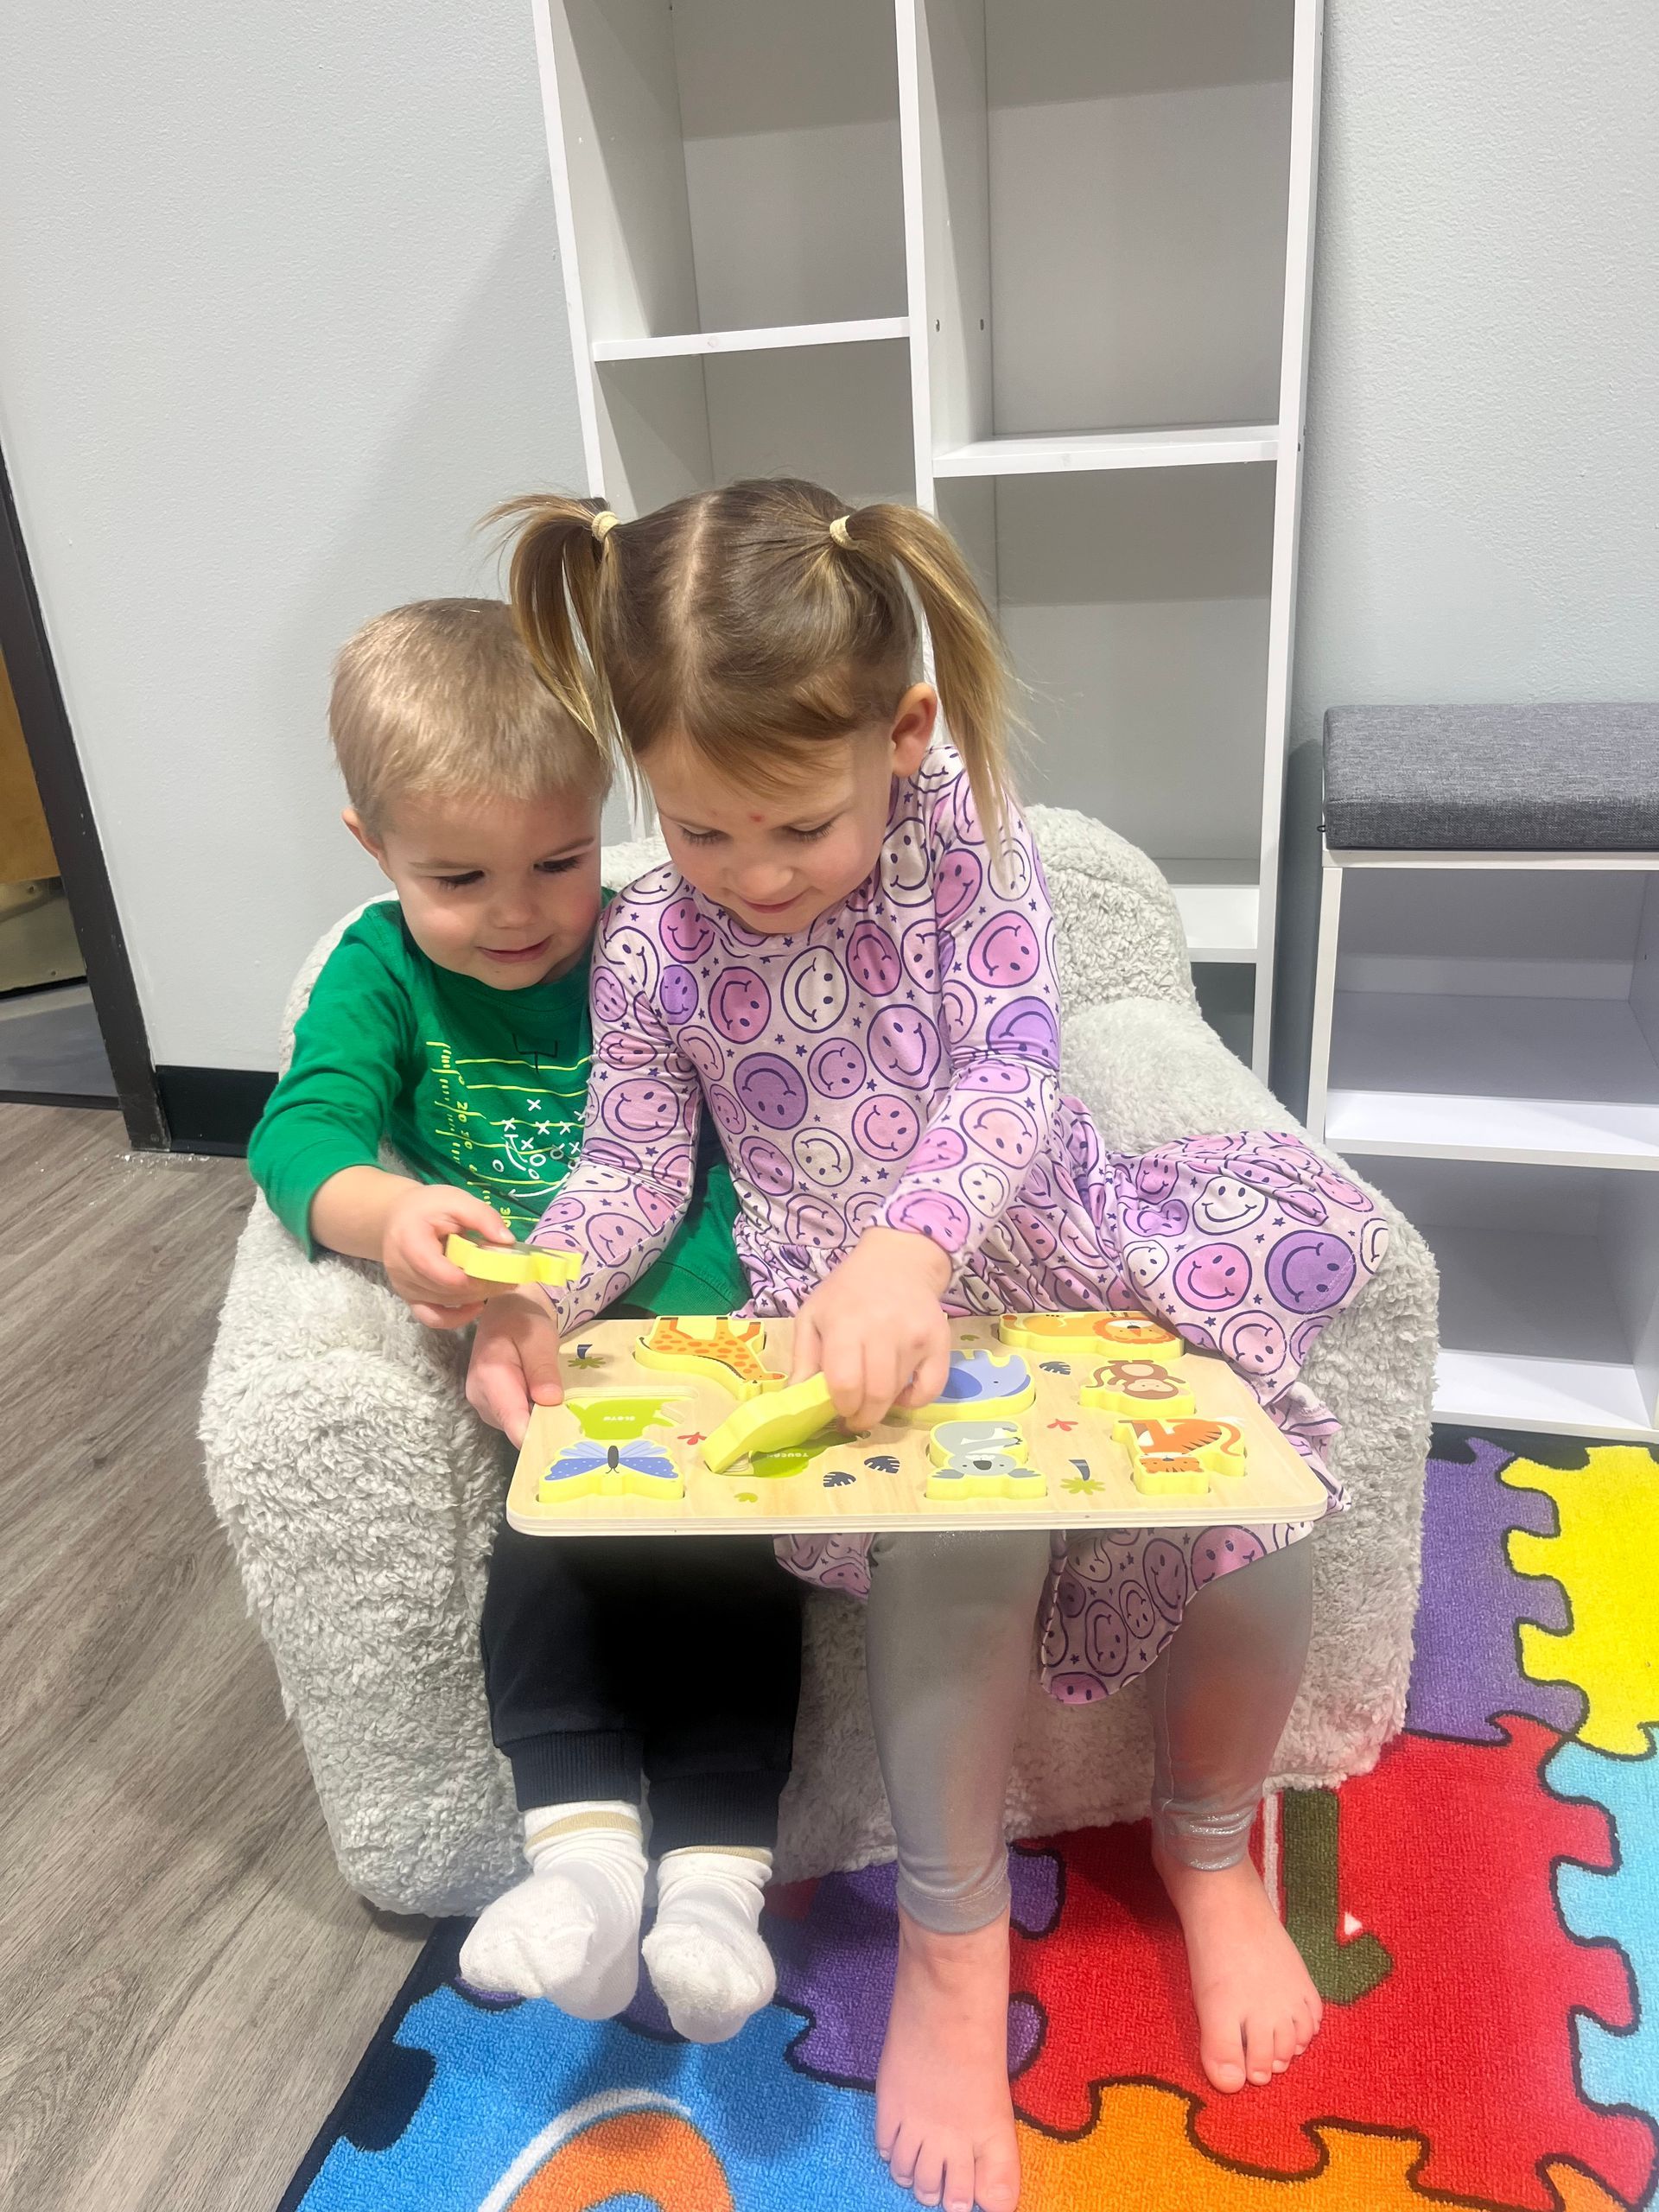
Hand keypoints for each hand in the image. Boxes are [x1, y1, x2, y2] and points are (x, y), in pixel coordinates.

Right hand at [381, 1183, 516, 1328]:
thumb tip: (507, 1241)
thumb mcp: (456, 1200)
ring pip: (444, 1303)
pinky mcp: (409, 1298)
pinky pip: (432, 1318)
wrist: (398, 1217)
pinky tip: (476, 1306)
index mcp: (409, 1242)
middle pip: (446, 1290)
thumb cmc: (427, 1207)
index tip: (501, 1269)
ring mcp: (404, 1288)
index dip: (474, 1276)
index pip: (443, 1273)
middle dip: (481, 1287)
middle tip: (509, 1278)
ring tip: (498, 1284)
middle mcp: (401, 1270)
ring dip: (474, 1298)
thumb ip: (482, 1217)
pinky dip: (456, 1318)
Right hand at [467, 1289, 565, 1446]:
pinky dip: (534, 1416)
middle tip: (577, 1422)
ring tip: (565, 1410)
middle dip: (545, 1428)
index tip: (568, 1440)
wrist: (505, 1314)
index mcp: (490, 1378)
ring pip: (517, 1427)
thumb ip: (542, 1368)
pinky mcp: (493, 1407)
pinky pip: (516, 1421)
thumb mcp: (539, 1337)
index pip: (514, 1422)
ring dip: (540, 1421)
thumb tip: (550, 1401)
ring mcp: (485, 1405)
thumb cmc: (522, 1321)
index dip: (540, 1436)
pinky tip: (551, 1406)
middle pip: (517, 1429)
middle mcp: (481, 1398)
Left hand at [789, 1226, 952, 1430]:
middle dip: (862, 1418)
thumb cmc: (848, 1292)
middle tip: (855, 1419)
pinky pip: (931, 1388)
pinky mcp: (940, 1341)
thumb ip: (803, 1359)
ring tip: (871, 1399)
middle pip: (875, 1395)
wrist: (898, 1261)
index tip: (837, 1412)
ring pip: (899, 1393)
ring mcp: (915, 1337)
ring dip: (882, 1407)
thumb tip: (795, 1401)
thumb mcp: (813, 1315)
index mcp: (845, 1324)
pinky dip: (915, 1401)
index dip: (840, 1407)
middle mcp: (883, 1330)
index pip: (844, 1383)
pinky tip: (901, 1393)